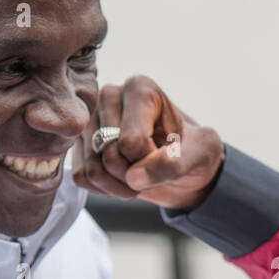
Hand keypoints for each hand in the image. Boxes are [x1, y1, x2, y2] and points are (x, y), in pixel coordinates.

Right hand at [70, 75, 224, 210]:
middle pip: (111, 156)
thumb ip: (173, 163)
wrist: (182, 165)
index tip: (167, 152)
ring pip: (94, 170)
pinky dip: (105, 189)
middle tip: (154, 169)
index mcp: (139, 89)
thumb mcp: (200, 154)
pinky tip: (122, 179)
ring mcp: (89, 120)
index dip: (152, 161)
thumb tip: (134, 178)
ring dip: (121, 187)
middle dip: (136, 176)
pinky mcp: (77, 143)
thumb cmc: (192, 151)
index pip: (131, 142)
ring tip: (140, 177)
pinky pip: (82, 178)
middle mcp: (107, 97)